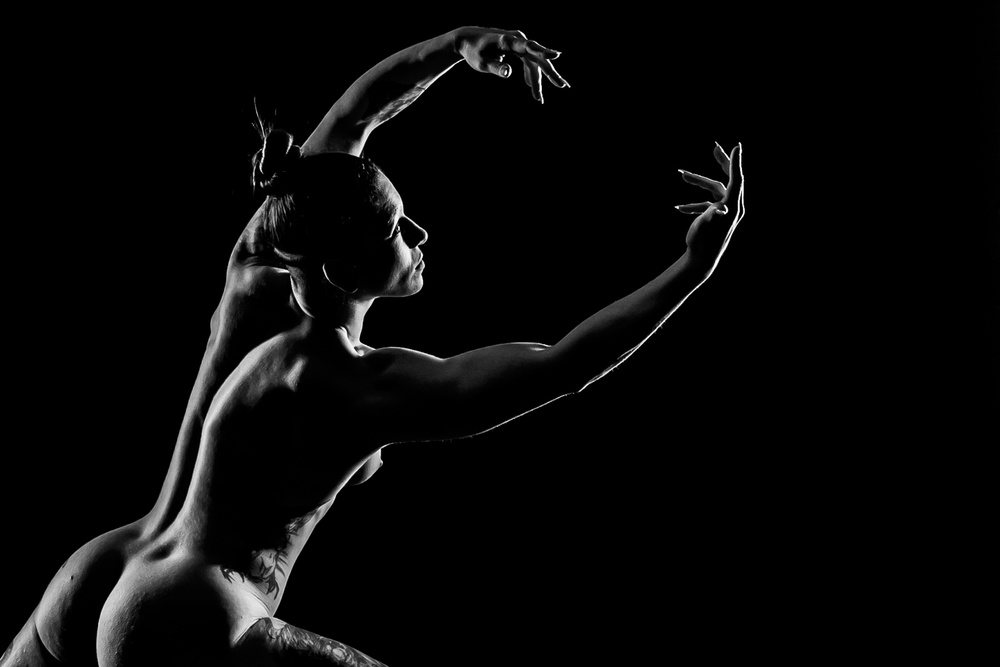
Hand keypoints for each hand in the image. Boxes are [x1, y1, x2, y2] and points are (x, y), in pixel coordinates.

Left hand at [455, 27, 569, 102]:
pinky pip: (528, 62)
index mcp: (508, 41)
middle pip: (537, 57)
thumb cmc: (473, 51)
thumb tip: (509, 74)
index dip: (543, 51)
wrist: (467, 39)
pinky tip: (531, 87)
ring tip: (539, 98)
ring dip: (537, 79)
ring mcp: (519, 43)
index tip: (556, 55)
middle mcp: (517, 39)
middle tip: (562, 85)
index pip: (529, 46)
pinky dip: (530, 74)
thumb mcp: (481, 63)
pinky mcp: (517, 48)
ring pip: (533, 62)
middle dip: (549, 73)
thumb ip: (496, 67)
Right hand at [676, 143, 745, 269]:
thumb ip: (712, 215)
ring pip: (712, 189)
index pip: (737, 179)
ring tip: (682, 174)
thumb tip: (720, 209)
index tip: (737, 146)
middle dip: (722, 163)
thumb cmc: (703, 244)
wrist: (700, 260)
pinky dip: (692, 204)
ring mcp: (723, 211)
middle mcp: (731, 207)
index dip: (735, 163)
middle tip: (715, 147)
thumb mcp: (705, 227)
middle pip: (728, 179)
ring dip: (697, 182)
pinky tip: (678, 208)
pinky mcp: (715, 217)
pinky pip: (704, 204)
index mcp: (733, 206)